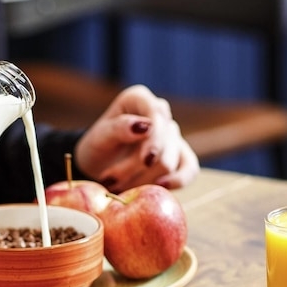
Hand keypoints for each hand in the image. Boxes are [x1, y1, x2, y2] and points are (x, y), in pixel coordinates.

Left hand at [72, 84, 199, 191]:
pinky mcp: (180, 155)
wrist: (98, 166)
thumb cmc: (97, 148)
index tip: (146, 160)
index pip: (156, 113)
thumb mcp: (99, 138)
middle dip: (136, 166)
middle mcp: (159, 112)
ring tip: (117, 187)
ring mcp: (171, 134)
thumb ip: (119, 128)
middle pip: (163, 142)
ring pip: (169, 161)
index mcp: (138, 99)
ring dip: (142, 179)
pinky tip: (161, 188)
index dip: (155, 138)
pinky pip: (190, 169)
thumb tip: (146, 126)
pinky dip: (177, 181)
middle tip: (110, 181)